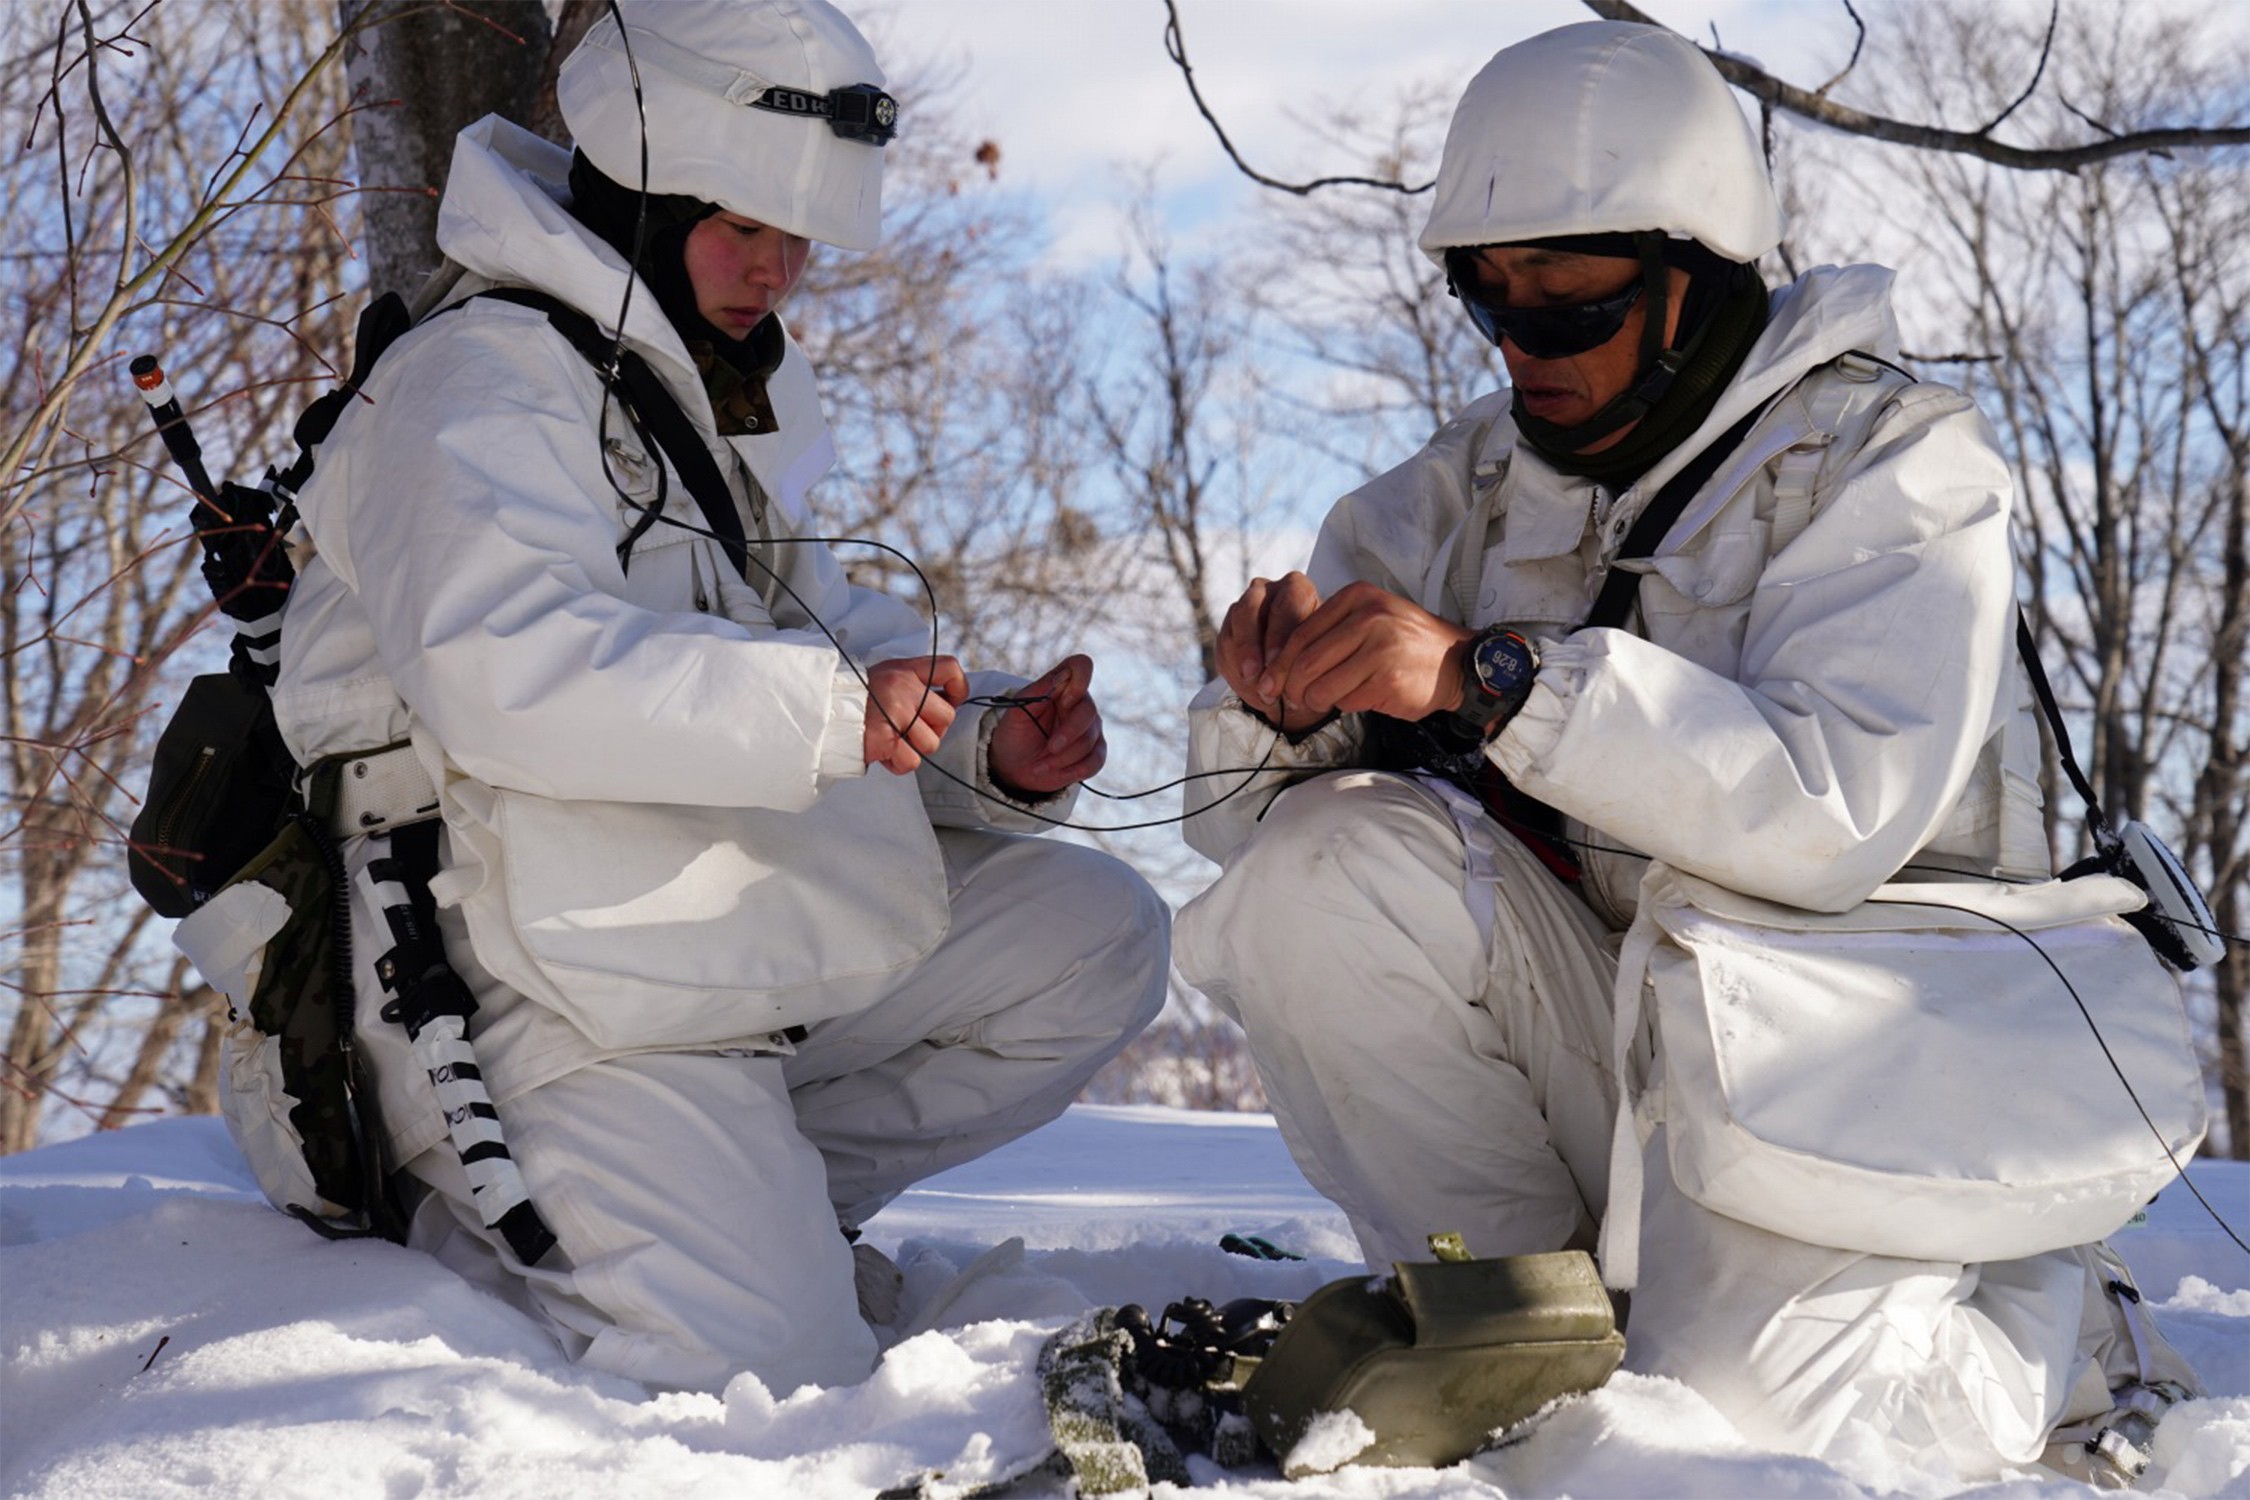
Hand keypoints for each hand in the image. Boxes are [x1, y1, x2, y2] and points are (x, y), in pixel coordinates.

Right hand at [864, 656, 966, 774]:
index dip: (958, 688)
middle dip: (932, 730)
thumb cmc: (854, 700)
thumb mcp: (885, 678)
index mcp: (905, 670)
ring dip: (913, 748)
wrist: (822, 713)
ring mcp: (896, 712)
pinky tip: (883, 752)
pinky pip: (911, 761)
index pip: (949, 668)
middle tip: (908, 730)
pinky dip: (898, 763)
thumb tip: (945, 702)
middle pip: (947, 716)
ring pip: (931, 743)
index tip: (950, 700)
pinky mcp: (887, 738)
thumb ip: (913, 686)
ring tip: (891, 740)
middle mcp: (904, 688)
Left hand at [988, 654, 1105, 796]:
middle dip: (1068, 733)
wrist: (1013, 766)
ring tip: (1040, 764)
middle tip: (1049, 747)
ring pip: (1089, 740)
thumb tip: (1059, 678)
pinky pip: (1095, 761)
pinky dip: (1074, 770)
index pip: (1081, 666)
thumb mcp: (1016, 713)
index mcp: (1062, 687)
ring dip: (1062, 757)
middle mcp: (1080, 704)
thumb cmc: (1015, 734)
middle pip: (1088, 711)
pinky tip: (1055, 772)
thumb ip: (1036, 692)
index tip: (1064, 700)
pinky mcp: (1094, 753)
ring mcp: (1091, 729)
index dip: (1079, 679)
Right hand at [1216, 572, 1322, 730]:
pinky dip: (1233, 669)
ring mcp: (1243, 607)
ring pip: (1232, 629)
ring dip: (1240, 660)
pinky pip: (1223, 647)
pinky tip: (1248, 686)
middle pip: (1249, 608)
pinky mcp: (1229, 629)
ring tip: (1252, 685)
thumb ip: (1302, 656)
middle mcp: (1267, 590)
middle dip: (1249, 644)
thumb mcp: (1318, 653)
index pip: (1285, 602)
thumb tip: (1282, 676)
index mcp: (1296, 588)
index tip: (1274, 661)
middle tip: (1254, 673)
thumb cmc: (1316, 654)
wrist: (1301, 666)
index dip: (1278, 633)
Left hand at [1266, 582, 1474, 723]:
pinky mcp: (1389, 679)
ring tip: (1327, 700)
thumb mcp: (1370, 618)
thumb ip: (1329, 631)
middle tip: (1292, 699)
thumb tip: (1277, 665)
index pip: (1300, 633)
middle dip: (1291, 687)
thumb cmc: (1404, 644)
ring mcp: (1381, 648)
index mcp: (1358, 597)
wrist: (1457, 662)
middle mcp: (1369, 618)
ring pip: (1321, 686)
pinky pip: (1347, 701)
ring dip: (1317, 701)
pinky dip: (1346, 705)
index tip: (1269, 682)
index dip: (1279, 663)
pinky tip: (1360, 698)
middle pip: (1305, 663)